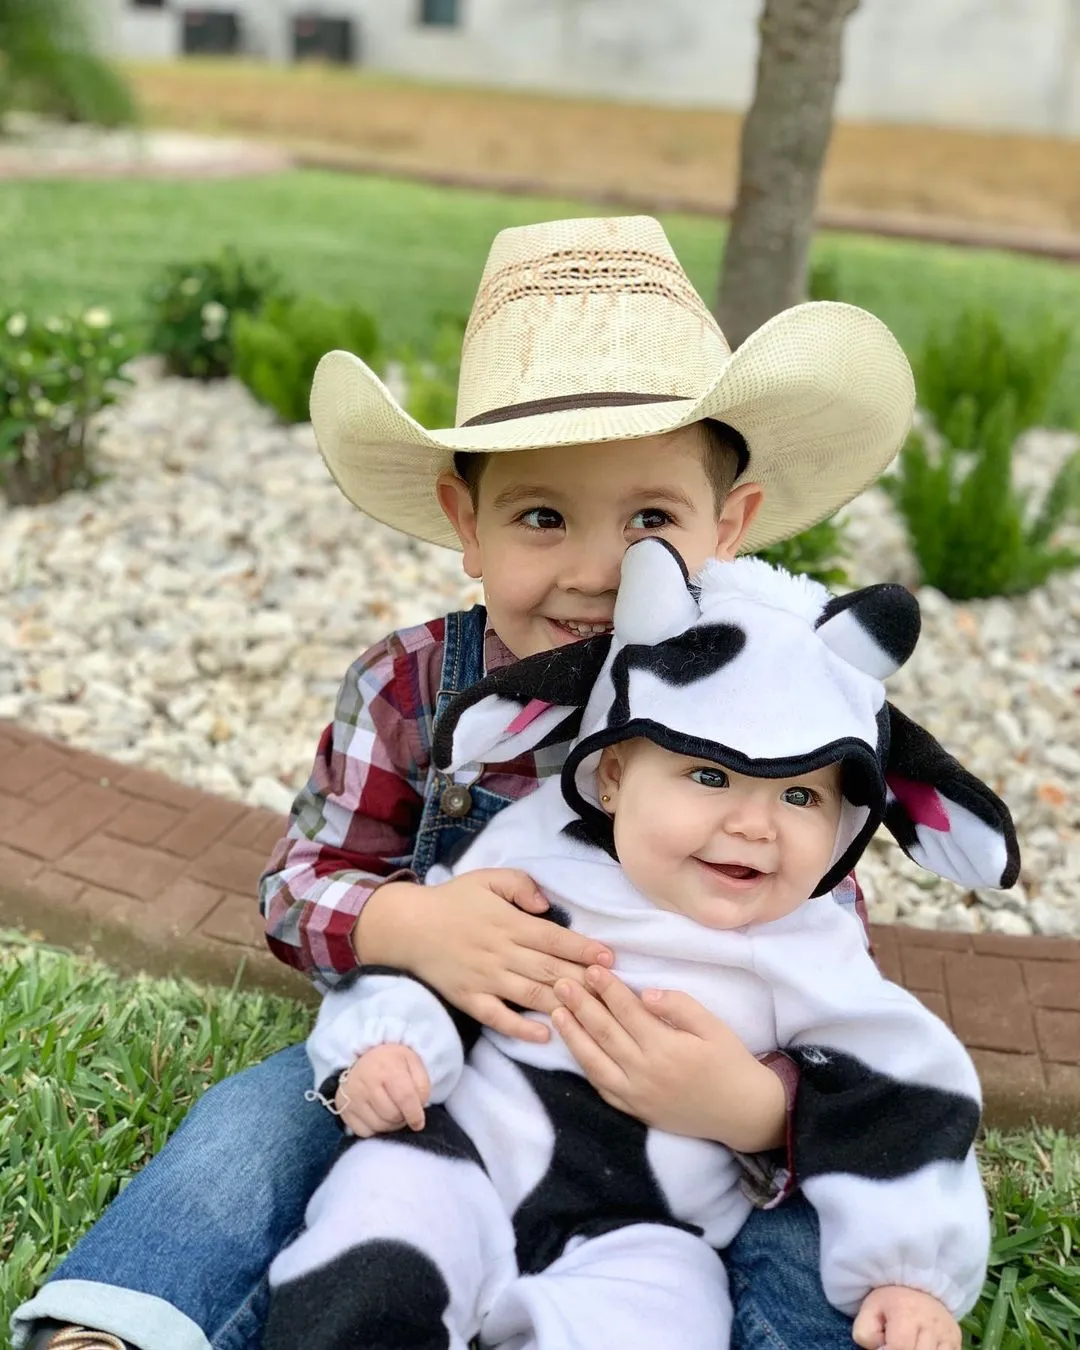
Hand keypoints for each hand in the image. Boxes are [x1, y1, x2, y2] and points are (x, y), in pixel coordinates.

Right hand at [335, 1044, 430, 1137]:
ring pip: (379, 1127)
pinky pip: (365, 1132)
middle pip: (392, 1115)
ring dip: (391, 1124)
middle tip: (404, 1109)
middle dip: (403, 1117)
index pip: (404, 1097)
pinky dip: (375, 1129)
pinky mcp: (343, 1110)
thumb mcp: (413, 1063)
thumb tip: (418, 1111)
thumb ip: (422, 1086)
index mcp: (386, 1067)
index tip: (419, 1122)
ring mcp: (351, 1097)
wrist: (365, 1057)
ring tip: (392, 1111)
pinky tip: (378, 1115)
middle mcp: (365, 1082)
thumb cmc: (393, 1062)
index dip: (415, 1114)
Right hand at [355, 873, 613, 1042]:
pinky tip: (545, 1034)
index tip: (610, 957)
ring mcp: (486, 979)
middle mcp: (502, 953)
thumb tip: (547, 905)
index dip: (583, 949)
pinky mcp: (470, 999)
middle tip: (613, 989)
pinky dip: (521, 1028)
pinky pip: (498, 1017)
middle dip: (584, 979)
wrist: (408, 926)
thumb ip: (520, 885)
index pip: (554, 938)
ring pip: (531, 994)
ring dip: (563, 1003)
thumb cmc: (453, 900)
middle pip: (550, 969)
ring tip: (591, 1012)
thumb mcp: (487, 879)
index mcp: (509, 923)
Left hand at [551, 967, 785, 1151]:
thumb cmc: (730, 1063)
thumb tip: (647, 994)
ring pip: (594, 1062)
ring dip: (573, 1035)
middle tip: (560, 982)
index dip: (607, 988)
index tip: (590, 968)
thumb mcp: (713, 1027)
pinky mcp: (635, 1111)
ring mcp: (637, 1095)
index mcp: (666, 1048)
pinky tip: (575, 1049)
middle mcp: (645, 1072)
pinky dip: (585, 1067)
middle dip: (580, 1005)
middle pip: (604, 1033)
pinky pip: (602, 1088)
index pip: (627, 1011)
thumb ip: (680, 1006)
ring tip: (556, 1012)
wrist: (743, 1113)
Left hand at [853, 1286, 960, 1349]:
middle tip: (897, 1343)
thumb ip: (866, 1333)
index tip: (885, 1347)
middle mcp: (931, 1323)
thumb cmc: (891, 1301)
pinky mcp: (956, 1341)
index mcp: (906, 1312)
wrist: (920, 1287)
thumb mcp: (870, 1310)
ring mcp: (947, 1334)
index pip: (900, 1347)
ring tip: (911, 1343)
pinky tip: (922, 1345)